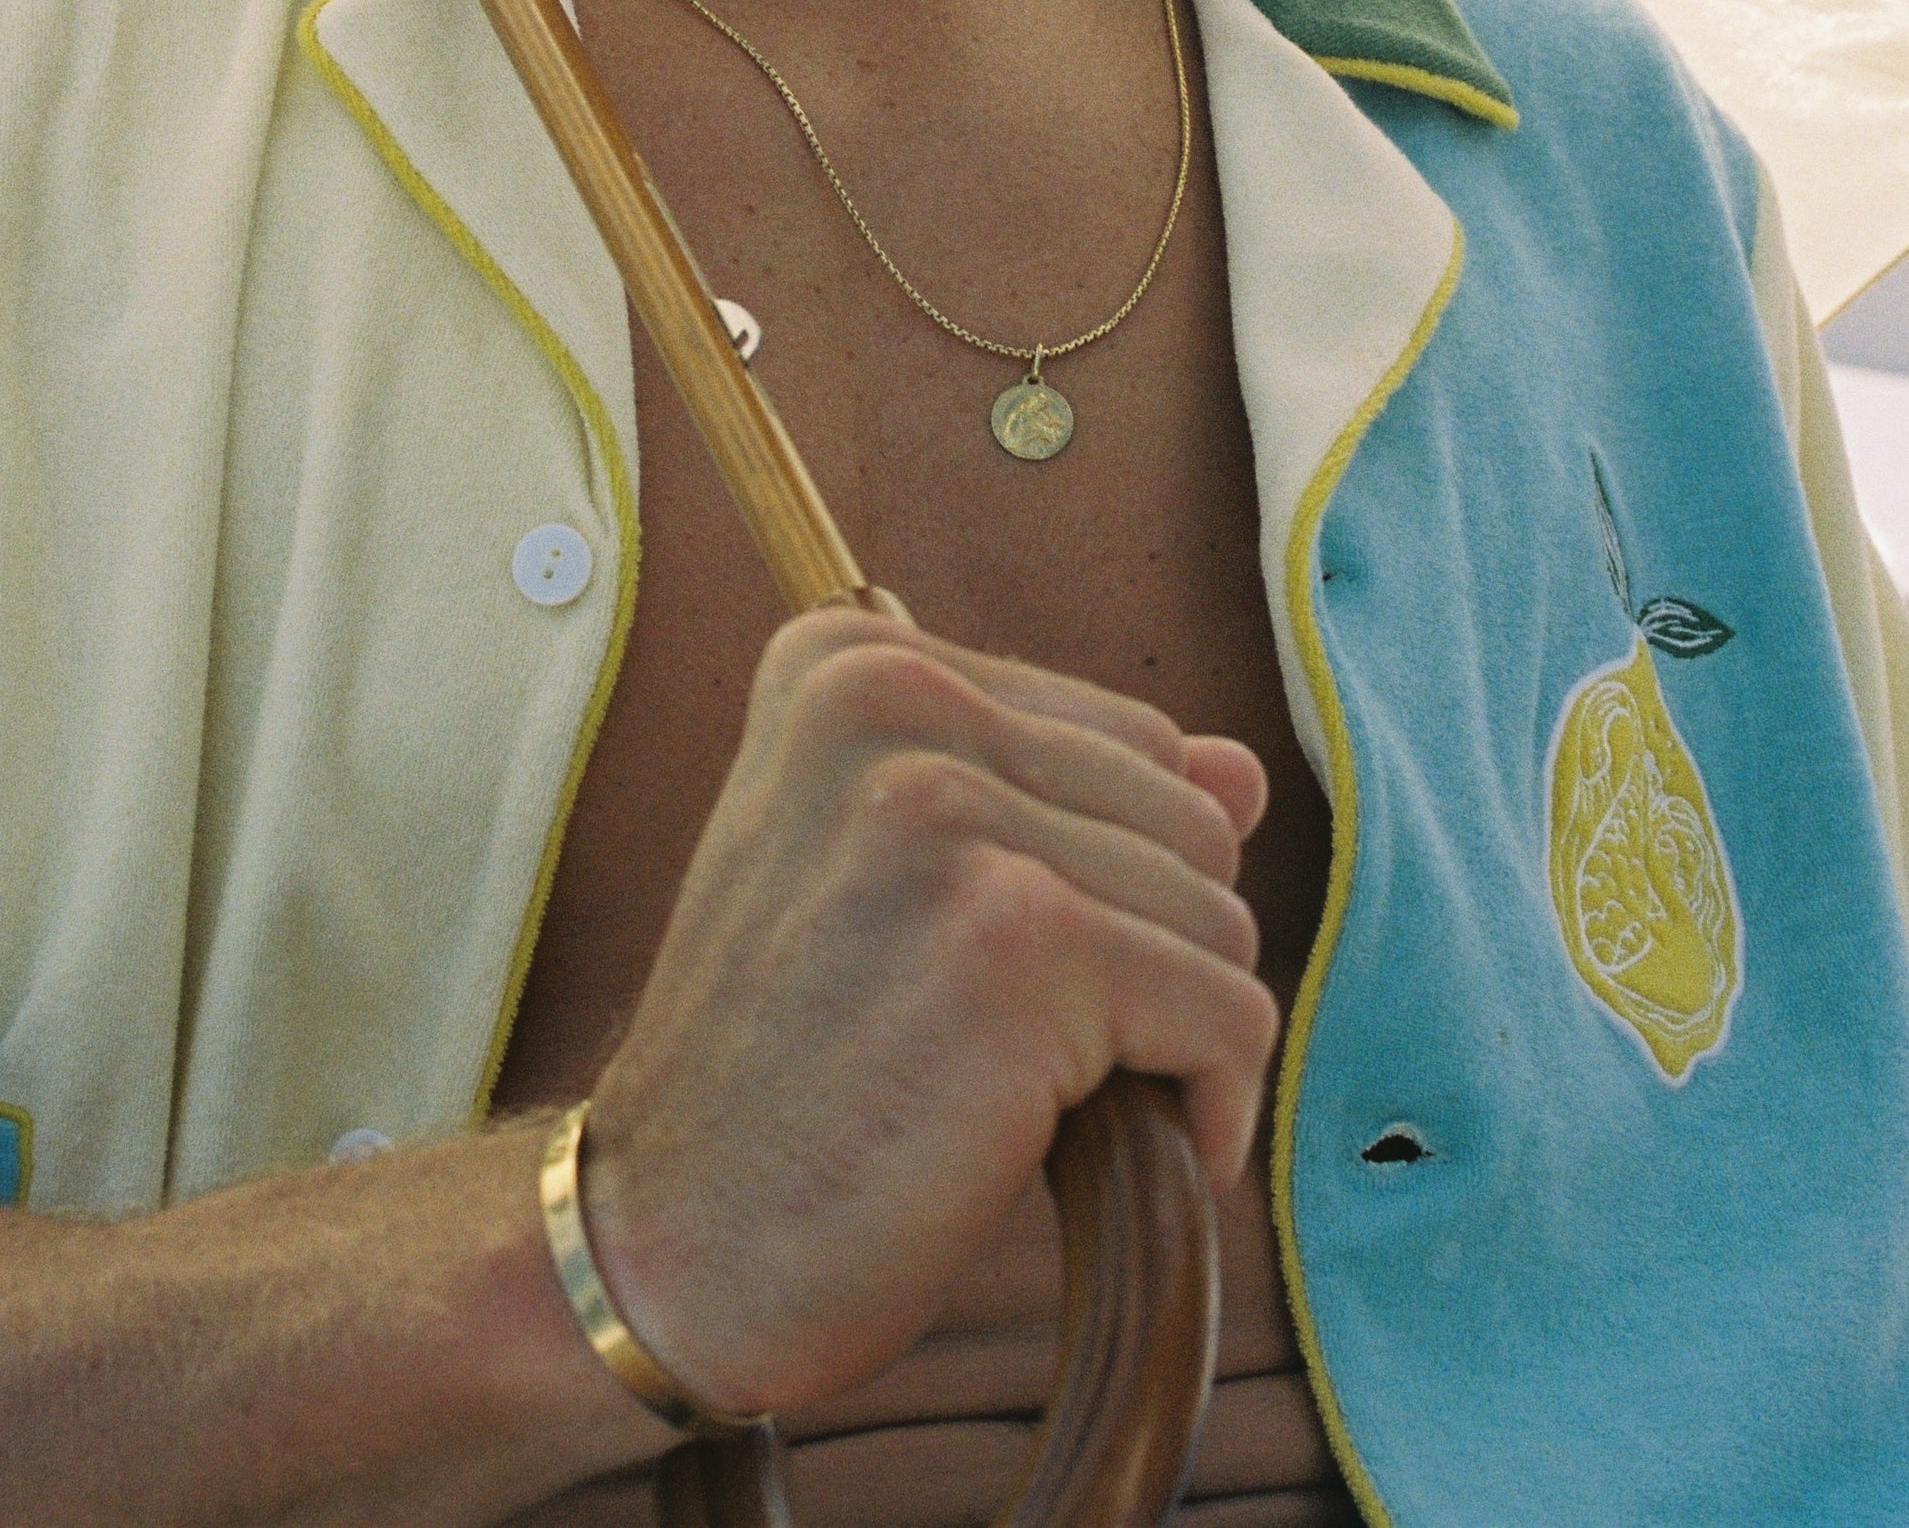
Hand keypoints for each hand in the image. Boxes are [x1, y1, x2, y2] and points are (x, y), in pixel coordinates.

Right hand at [576, 604, 1275, 1421]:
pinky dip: (1209, 1103)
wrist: (665, 1246)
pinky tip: (1116, 1152)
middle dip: (1152, 953)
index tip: (1017, 978)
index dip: (1109, 882)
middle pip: (1187, 817)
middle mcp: (890, 698)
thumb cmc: (789, 1073)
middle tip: (1027, 1056)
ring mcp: (948, 813)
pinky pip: (1227, 1010)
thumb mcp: (902, 883)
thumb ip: (1067, 802)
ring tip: (1041, 1101)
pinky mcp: (1015, 938)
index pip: (1125, 739)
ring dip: (1170, 1036)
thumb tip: (1243, 768)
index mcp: (847, 661)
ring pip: (1217, 912)